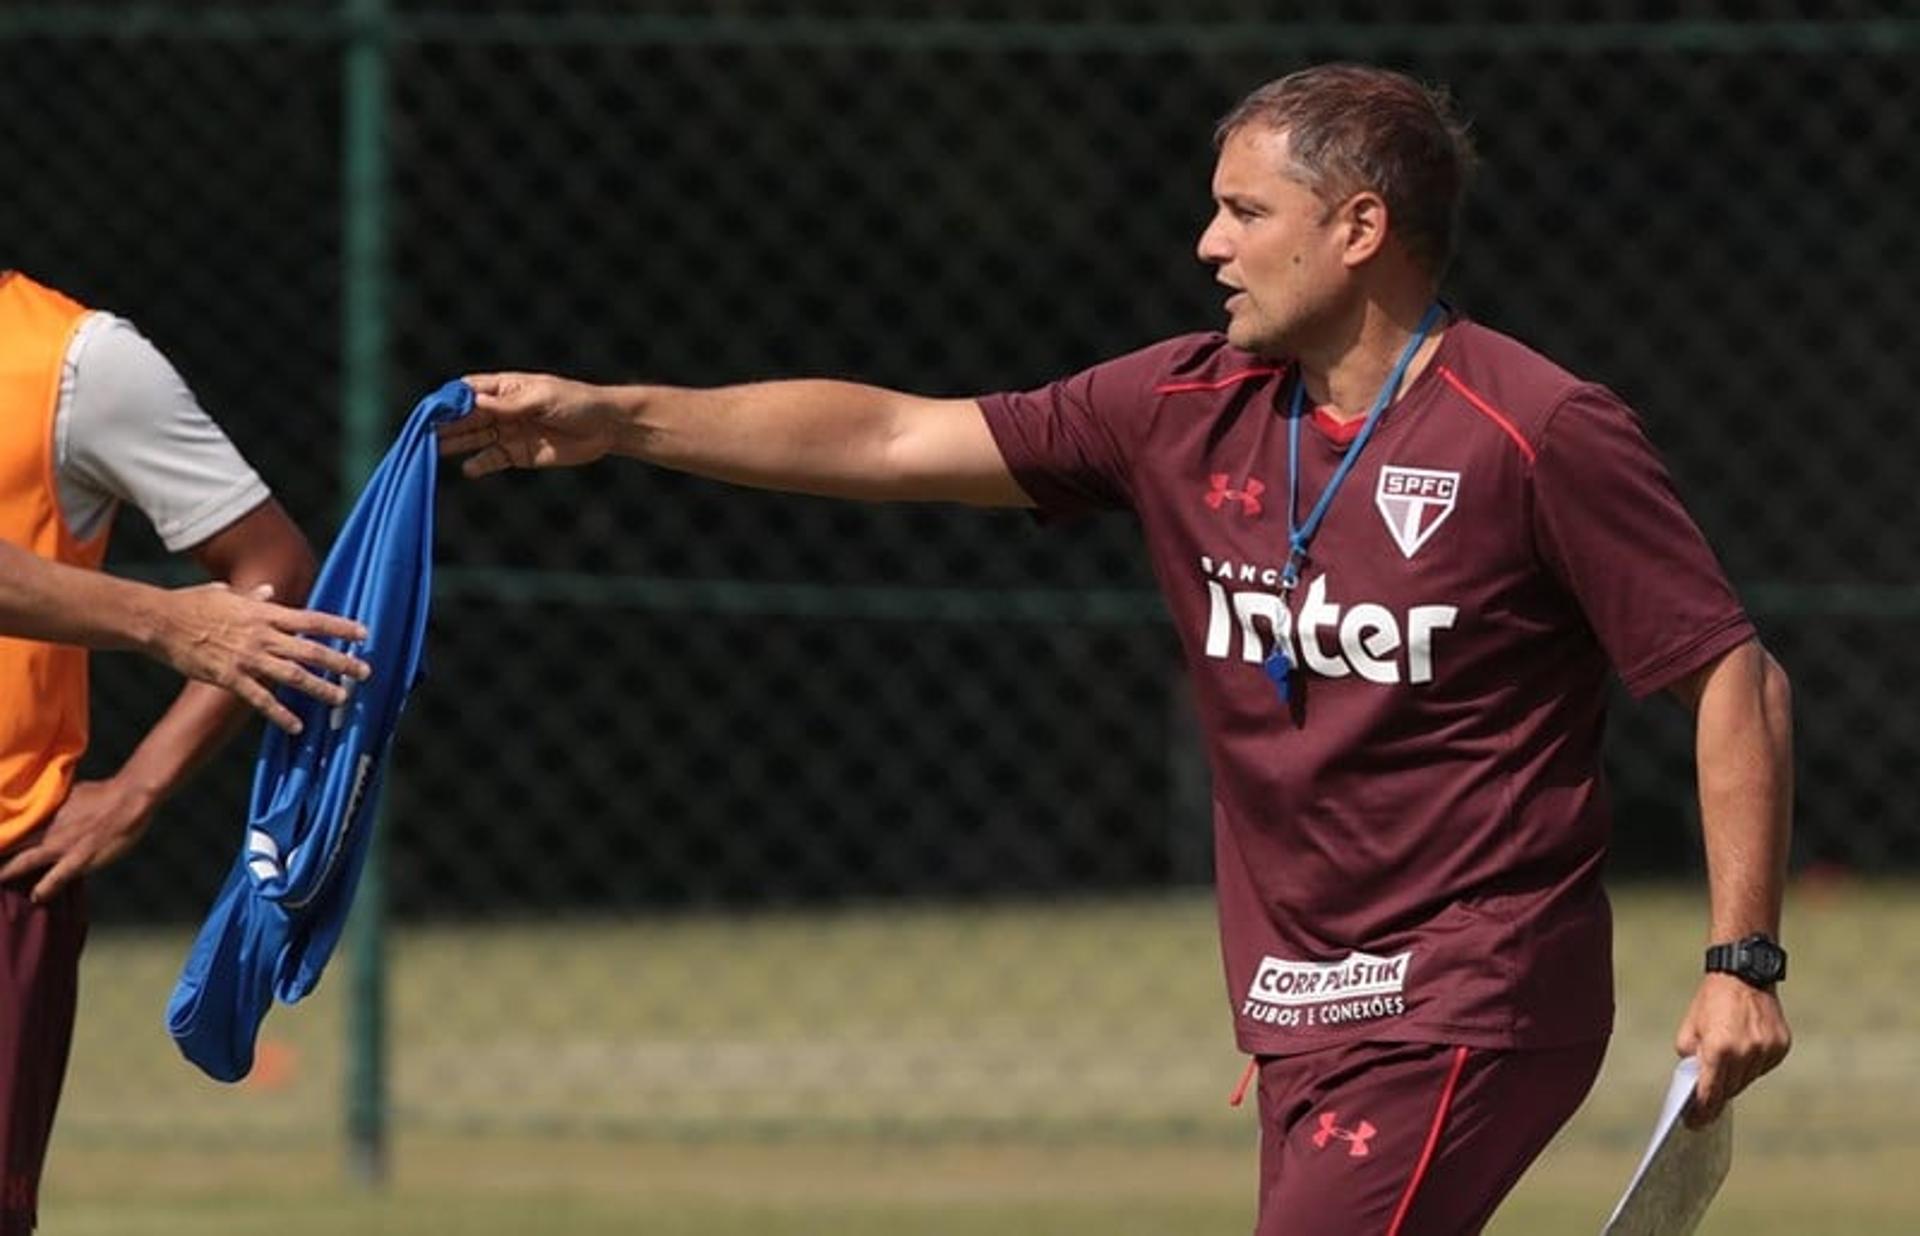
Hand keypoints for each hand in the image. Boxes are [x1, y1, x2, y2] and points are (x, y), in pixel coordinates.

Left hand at [0, 779, 154, 902]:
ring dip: (6, 873)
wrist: (130, 798)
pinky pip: (55, 879)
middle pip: (10, 845)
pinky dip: (43, 889)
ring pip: (22, 863)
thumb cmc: (104, 792)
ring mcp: (61, 846)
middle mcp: (47, 830)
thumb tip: (43, 805)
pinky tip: (36, 898)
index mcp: (44, 813)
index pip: (10, 827)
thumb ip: (54, 805)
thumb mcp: (70, 793)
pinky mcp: (79, 860)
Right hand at [153, 582, 369, 732]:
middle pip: (311, 650)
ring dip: (320, 688)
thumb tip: (269, 592)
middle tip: (365, 672)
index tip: (364, 633)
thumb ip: (252, 597)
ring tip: (342, 698)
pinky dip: (280, 714)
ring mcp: (247, 658)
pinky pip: (260, 700)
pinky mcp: (230, 678)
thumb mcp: (227, 595)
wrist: (161, 622)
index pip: (312, 620)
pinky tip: (296, 726)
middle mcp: (262, 636)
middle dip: (341, 661)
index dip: (340, 627)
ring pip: (293, 676)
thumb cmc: (192, 604)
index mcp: (265, 613)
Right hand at [437, 372, 618, 475]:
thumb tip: (475, 403)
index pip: (469, 391)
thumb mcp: (543, 398)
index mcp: (506, 388)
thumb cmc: (577, 402)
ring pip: (475, 438)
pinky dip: (481, 464)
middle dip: (446, 424)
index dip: (449, 400)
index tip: (431, 410)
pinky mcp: (519, 454)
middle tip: (423, 434)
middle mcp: (503, 409)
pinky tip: (468, 468)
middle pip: (466, 416)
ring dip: (455, 444)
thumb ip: (510, 404)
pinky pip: (493, 459)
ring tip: (433, 451)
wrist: (606, 427)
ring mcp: (509, 432)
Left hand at [1674, 973, 1791, 1126]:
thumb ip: (1692, 1058)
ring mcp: (1767, 1050)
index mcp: (1719, 1049)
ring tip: (1725, 1069)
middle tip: (1706, 1104)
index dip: (1702, 1111)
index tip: (1695, 1124)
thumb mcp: (1690, 1029)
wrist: (1743, 974)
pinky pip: (1763, 1067)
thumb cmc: (1711, 1001)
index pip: (1711, 1092)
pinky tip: (1744, 1053)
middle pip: (1731, 1090)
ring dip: (1736, 1079)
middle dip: (1717, 1096)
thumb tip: (1697, 1082)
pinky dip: (1752, 1066)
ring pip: (1748, 1080)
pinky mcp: (1781, 1046)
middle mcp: (1746, 1053)